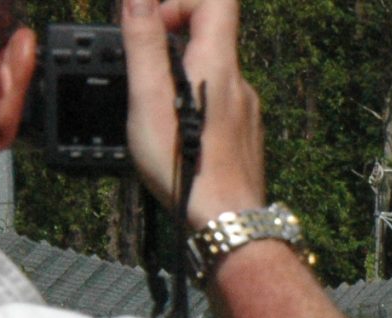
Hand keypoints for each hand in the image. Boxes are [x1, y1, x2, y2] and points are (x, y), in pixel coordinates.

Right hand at [123, 0, 266, 225]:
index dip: (180, 1)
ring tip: (158, 106)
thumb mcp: (149, 98)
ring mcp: (247, 111)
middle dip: (172, 39)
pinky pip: (220, 100)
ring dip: (181, 74)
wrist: (228, 221)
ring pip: (214, 70)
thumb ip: (145, 43)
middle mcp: (240, 84)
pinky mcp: (245, 134)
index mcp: (219, 66)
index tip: (154, 25)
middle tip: (146, 70)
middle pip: (212, 35)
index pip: (217, 2)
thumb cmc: (188, 167)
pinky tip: (180, 129)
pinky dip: (195, 101)